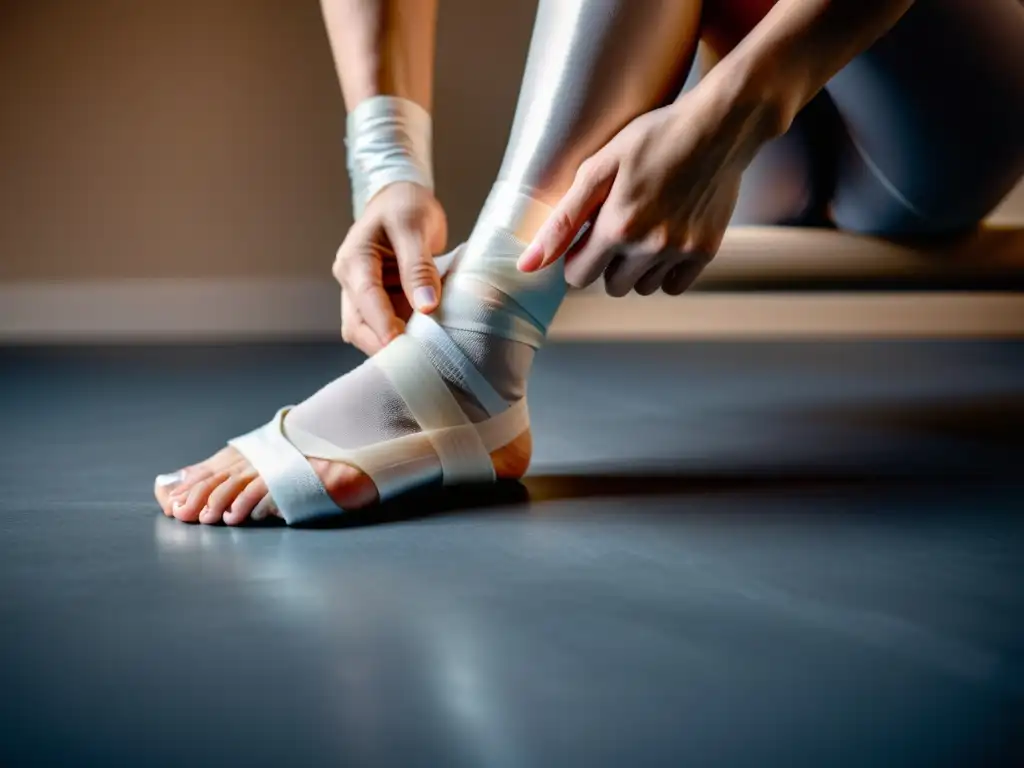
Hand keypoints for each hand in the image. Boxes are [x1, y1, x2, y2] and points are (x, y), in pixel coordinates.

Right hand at [333, 182, 447, 354]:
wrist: (401, 201)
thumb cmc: (404, 207)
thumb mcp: (413, 226)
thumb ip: (418, 266)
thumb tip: (426, 304)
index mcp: (354, 260)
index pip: (364, 298)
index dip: (382, 323)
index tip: (401, 343)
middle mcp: (352, 283)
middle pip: (357, 326)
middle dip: (382, 345)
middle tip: (415, 359)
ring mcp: (365, 297)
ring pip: (369, 334)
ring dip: (392, 346)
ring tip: (424, 354)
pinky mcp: (381, 305)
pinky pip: (387, 329)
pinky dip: (403, 338)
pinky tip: (426, 344)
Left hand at [519, 87, 773, 295]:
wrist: (718, 125)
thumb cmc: (652, 138)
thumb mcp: (598, 168)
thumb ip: (562, 220)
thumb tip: (527, 266)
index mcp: (616, 227)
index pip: (578, 277)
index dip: (578, 256)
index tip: (588, 234)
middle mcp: (649, 247)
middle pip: (611, 286)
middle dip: (608, 263)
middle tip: (620, 225)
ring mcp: (680, 251)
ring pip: (643, 288)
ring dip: (638, 268)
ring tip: (646, 227)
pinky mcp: (705, 252)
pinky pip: (673, 286)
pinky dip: (667, 271)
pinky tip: (667, 238)